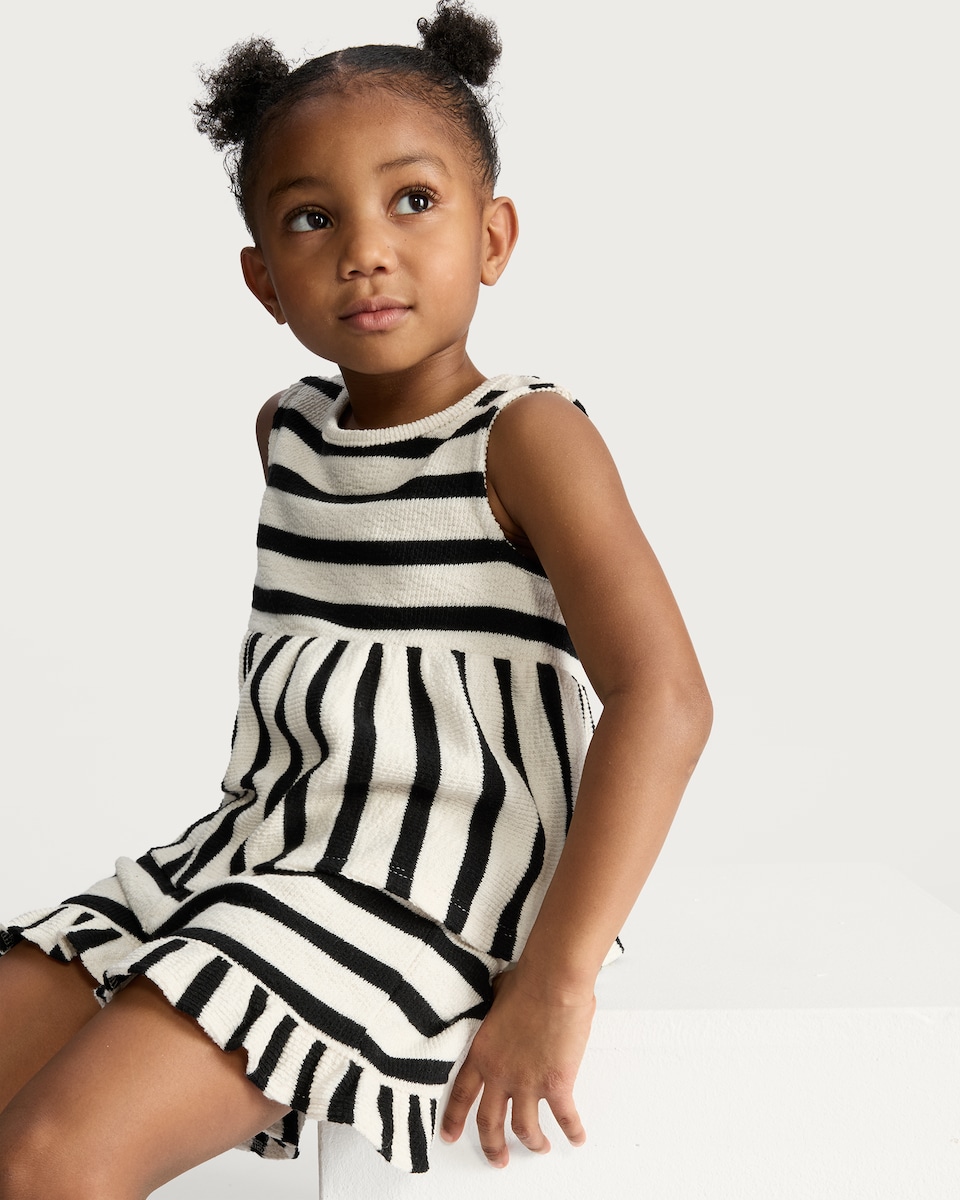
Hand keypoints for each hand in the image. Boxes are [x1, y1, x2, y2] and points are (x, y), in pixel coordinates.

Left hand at [439, 964, 595, 1167]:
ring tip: (539, 1148)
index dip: (453, 1119)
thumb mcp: (495, 997)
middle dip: (493, 1146)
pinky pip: (564, 1118)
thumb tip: (497, 1002)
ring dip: (532, 1143)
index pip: (461, 1095)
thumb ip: (492, 1012)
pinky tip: (576, 1138)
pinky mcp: (557, 1084)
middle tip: (497, 1159)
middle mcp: (500, 1075)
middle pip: (489, 1123)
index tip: (449, 1136)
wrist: (553, 983)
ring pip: (525, 1129)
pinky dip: (572, 1131)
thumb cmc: (527, 982)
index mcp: (482, 1054)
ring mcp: (528, 1083)